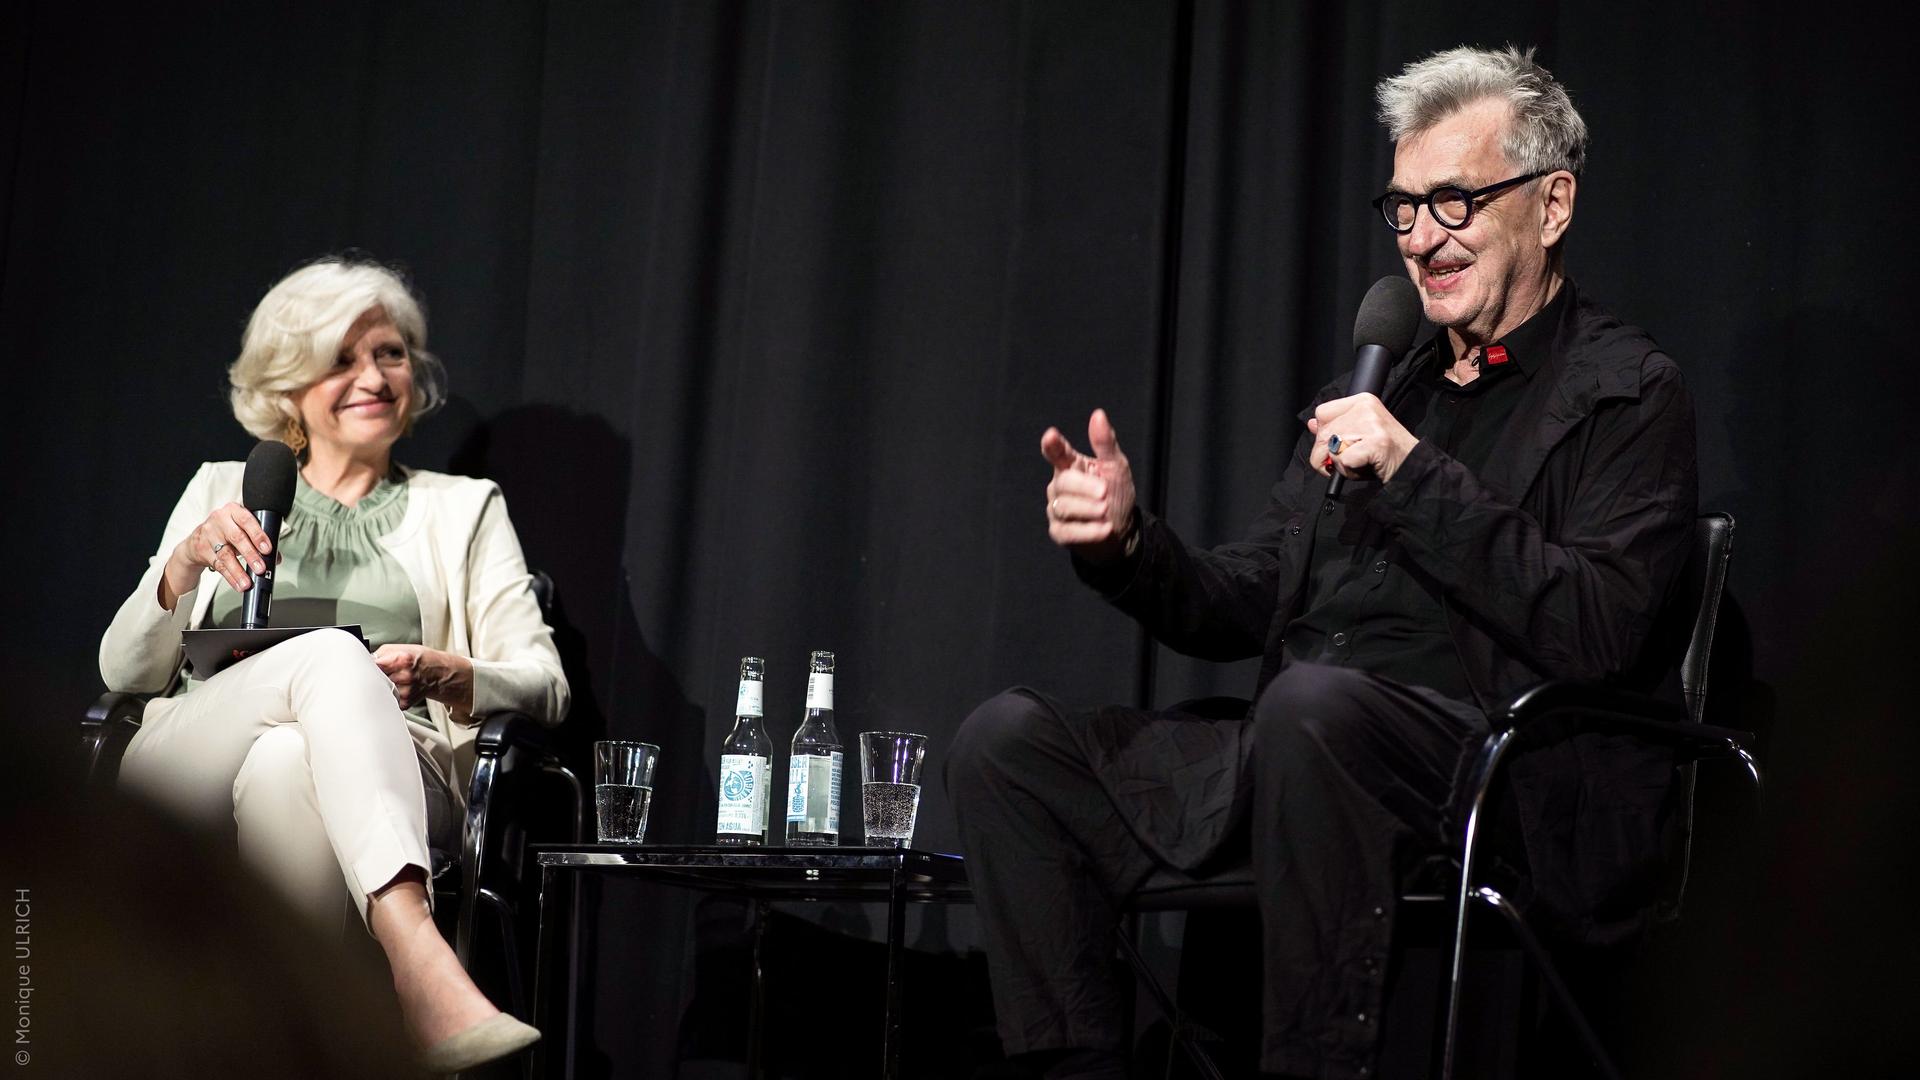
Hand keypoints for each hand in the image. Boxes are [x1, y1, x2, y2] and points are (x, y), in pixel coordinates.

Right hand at [160, 501, 274, 609]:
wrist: (199, 538)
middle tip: (261, 568)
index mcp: (233, 510)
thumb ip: (259, 540)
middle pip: (237, 538)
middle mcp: (219, 520)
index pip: (247, 520)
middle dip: (251, 555)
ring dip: (238, 571)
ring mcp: (208, 534)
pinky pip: (218, 565)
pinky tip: (238, 584)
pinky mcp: (202, 549)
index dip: (258, 535)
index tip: (267, 549)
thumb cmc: (227, 531)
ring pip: (226, 554)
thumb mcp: (242, 528)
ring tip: (247, 582)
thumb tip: (276, 558)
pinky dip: (230, 577)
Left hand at [372, 644, 473, 711]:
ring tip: (392, 679)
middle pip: (376, 679)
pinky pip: (389, 699)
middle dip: (376, 676)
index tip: (365, 666)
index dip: (368, 666)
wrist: (440, 674)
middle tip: (380, 672)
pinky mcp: (405, 703)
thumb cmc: (421, 659)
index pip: (374, 665)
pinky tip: (398, 687)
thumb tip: (366, 660)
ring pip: (381, 690)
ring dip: (382, 686)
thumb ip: (382, 653)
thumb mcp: (403, 648)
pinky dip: (390, 694)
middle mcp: (405, 677)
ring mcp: (406, 692)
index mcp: (403, 660)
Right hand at [1040, 408, 1136, 563]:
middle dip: (1085, 487)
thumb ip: (1105, 443)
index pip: (1056, 452)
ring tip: (1106, 511)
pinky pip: (1068, 531)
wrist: (1121, 532)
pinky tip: (1105, 529)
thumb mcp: (1116, 467)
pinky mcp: (1059, 532)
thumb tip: (1098, 414)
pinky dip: (1088, 531)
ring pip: (1063, 507)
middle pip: (1063, 482)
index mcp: (1070, 465)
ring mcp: (1056, 510)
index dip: (1052, 445)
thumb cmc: (1116, 494)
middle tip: (1105, 492)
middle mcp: (1059, 486)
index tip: (1050, 436)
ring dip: (1089, 509)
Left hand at [1307, 393, 1418, 484]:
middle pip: (1323, 433)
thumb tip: (1312, 424)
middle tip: (1347, 461)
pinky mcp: (1376, 442)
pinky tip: (1365, 467)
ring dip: (1340, 465)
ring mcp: (1372, 424)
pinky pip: (1343, 459)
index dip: (1323, 434)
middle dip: (1328, 455)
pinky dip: (1349, 471)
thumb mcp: (1359, 435)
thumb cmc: (1384, 453)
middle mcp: (1366, 408)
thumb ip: (1336, 427)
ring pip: (1331, 447)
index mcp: (1362, 401)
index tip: (1336, 445)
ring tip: (1359, 463)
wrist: (1412, 466)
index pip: (1322, 412)